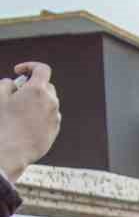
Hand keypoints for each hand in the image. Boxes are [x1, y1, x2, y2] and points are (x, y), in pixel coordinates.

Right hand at [0, 62, 60, 179]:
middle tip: (17, 92)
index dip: (30, 66)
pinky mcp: (55, 129)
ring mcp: (55, 116)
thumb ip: (7, 83)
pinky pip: (49, 116)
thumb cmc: (3, 122)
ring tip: (20, 110)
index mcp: (38, 90)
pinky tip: (26, 122)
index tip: (18, 72)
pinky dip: (40, 114)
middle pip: (46, 86)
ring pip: (49, 102)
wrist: (12, 150)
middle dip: (33, 86)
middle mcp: (51, 102)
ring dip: (37, 100)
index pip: (42, 69)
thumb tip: (15, 84)